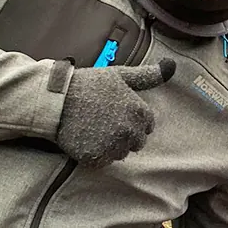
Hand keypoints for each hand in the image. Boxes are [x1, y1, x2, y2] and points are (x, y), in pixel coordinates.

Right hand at [56, 59, 175, 166]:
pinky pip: (103, 162)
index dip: (132, 121)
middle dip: (123, 135)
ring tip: (92, 129)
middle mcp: (130, 130)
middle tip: (102, 122)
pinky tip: (85, 139)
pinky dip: (95, 154)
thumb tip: (172, 66)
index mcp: (140, 112)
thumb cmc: (88, 84)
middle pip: (136, 143)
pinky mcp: (97, 157)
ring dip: (110, 146)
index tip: (115, 113)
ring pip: (120, 154)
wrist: (55, 98)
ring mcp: (113, 145)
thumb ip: (148, 75)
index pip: (147, 127)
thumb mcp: (120, 75)